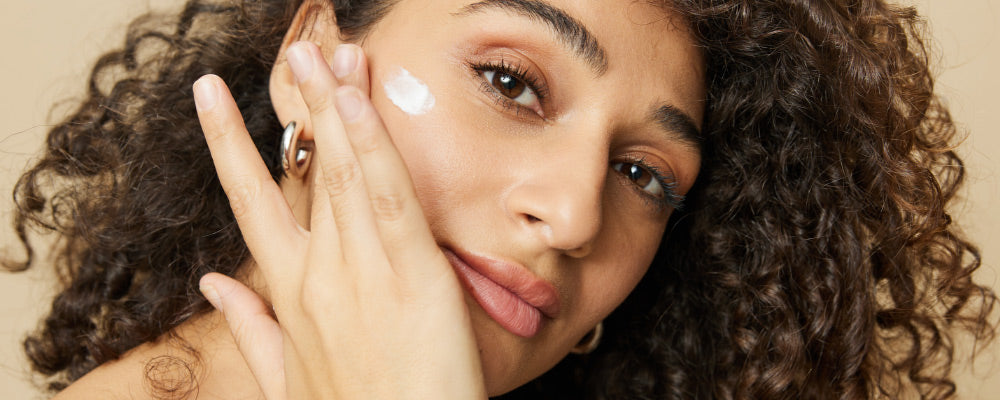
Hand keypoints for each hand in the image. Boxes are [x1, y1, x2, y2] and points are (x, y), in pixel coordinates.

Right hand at [192, 41, 486, 399]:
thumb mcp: (284, 379)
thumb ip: (248, 328)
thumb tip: (213, 285)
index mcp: (289, 295)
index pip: (251, 203)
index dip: (230, 145)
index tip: (211, 98)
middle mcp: (318, 274)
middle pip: (303, 172)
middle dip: (299, 105)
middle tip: (297, 50)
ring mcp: (362, 271)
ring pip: (342, 171)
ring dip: (332, 106)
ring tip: (323, 54)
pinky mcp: (412, 274)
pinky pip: (388, 195)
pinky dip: (371, 144)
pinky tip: (357, 102)